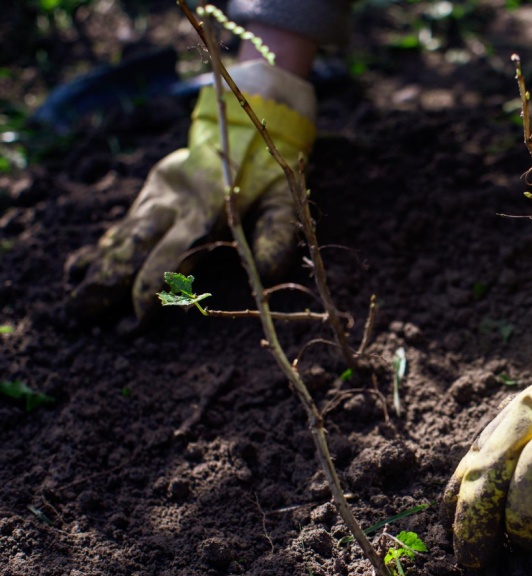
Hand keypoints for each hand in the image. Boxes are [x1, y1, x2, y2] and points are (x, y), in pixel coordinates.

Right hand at [64, 60, 315, 324]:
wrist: (245, 128)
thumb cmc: (270, 175)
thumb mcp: (284, 202)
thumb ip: (276, 236)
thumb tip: (266, 274)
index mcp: (207, 211)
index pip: (174, 254)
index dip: (155, 287)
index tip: (137, 319)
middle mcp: (174, 206)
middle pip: (135, 247)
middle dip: (109, 283)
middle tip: (85, 315)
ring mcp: (157, 200)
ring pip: (121, 237)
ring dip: (97, 270)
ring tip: (76, 303)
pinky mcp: (149, 196)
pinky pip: (120, 226)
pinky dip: (100, 249)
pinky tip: (78, 272)